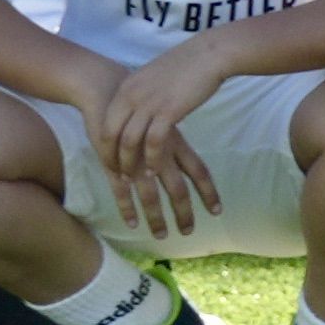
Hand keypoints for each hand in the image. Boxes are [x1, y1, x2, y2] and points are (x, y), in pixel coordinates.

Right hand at [85, 42, 223, 233]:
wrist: (107, 89)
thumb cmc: (139, 105)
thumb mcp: (164, 120)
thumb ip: (175, 140)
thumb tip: (188, 156)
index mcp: (176, 142)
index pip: (198, 170)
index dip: (208, 191)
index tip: (217, 211)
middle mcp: (159, 152)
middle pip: (177, 188)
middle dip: (184, 212)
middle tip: (189, 232)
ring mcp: (136, 158)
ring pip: (150, 194)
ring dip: (156, 217)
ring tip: (162, 236)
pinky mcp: (113, 161)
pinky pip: (121, 189)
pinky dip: (127, 207)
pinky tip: (133, 223)